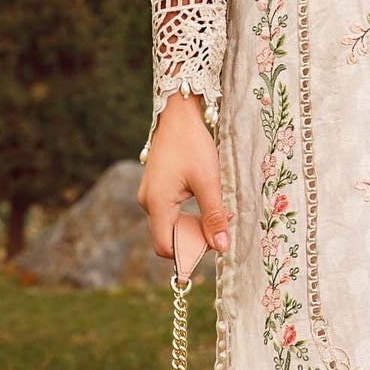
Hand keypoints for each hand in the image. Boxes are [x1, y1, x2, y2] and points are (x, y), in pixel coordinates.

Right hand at [137, 91, 233, 259]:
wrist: (177, 116)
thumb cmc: (192, 144)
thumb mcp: (208, 181)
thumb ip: (214, 216)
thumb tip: (221, 246)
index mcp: (157, 203)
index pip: (167, 247)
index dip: (188, 254)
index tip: (213, 245)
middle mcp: (147, 203)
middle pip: (168, 239)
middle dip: (196, 240)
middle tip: (222, 227)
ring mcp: (149, 196)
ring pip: (170, 226)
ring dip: (194, 227)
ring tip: (220, 213)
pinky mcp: (155, 189)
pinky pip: (169, 213)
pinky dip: (188, 216)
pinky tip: (208, 204)